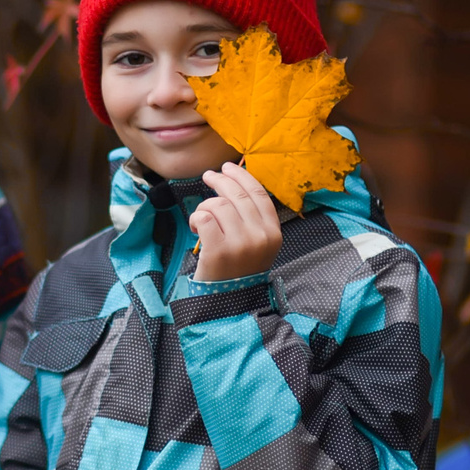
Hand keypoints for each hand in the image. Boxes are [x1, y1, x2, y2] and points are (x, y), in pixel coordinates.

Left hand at [191, 162, 281, 280]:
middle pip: (237, 195)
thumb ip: (253, 218)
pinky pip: (204, 217)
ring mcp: (240, 244)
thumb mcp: (258, 244)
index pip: (258, 194)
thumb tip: (234, 183)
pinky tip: (196, 228)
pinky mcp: (219, 251)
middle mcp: (260, 236)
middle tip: (208, 176)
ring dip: (205, 207)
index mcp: (273, 232)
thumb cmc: (239, 268)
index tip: (228, 167)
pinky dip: (196, 219)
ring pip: (218, 205)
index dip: (242, 176)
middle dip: (220, 180)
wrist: (230, 301)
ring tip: (202, 220)